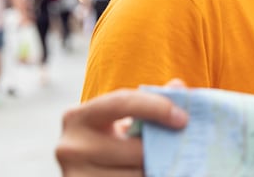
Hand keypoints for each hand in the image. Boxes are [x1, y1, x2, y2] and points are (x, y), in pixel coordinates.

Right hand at [55, 83, 188, 175]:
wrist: (83, 171)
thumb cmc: (108, 141)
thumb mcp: (121, 120)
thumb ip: (149, 103)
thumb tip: (178, 86)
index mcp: (77, 117)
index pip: (122, 103)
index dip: (156, 108)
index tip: (183, 119)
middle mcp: (70, 148)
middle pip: (136, 149)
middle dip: (163, 149)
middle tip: (181, 149)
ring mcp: (76, 176)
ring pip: (136, 176)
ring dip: (158, 171)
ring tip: (168, 164)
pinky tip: (156, 172)